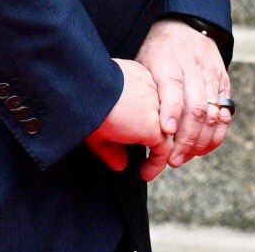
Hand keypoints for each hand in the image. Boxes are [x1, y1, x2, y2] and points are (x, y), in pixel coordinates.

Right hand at [86, 58, 165, 172]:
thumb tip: (121, 165)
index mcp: (143, 80)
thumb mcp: (98, 123)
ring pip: (169, 133)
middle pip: (167, 117)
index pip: (155, 102)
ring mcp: (158, 109)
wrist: (86, 93)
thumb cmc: (85, 102)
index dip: (152, 121)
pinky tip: (145, 174)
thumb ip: (112, 144)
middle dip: (162, 137)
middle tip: (154, 156)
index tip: (140, 137)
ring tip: (148, 169)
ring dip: (161, 153)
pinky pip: (164, 149)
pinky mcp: (155, 127)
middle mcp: (156, 91)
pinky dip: (156, 164)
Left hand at [136, 18, 231, 179]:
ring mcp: (212, 75)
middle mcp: (193, 69)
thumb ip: (139, 93)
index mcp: (168, 64)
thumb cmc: (156, 51)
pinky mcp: (223, 80)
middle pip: (197, 109)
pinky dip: (218, 132)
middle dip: (186, 139)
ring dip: (202, 141)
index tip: (163, 134)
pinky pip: (225, 110)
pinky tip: (205, 146)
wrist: (186, 24)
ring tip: (187, 157)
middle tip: (172, 160)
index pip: (173, 91)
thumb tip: (125, 129)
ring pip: (213, 113)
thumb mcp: (141, 64)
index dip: (171, 113)